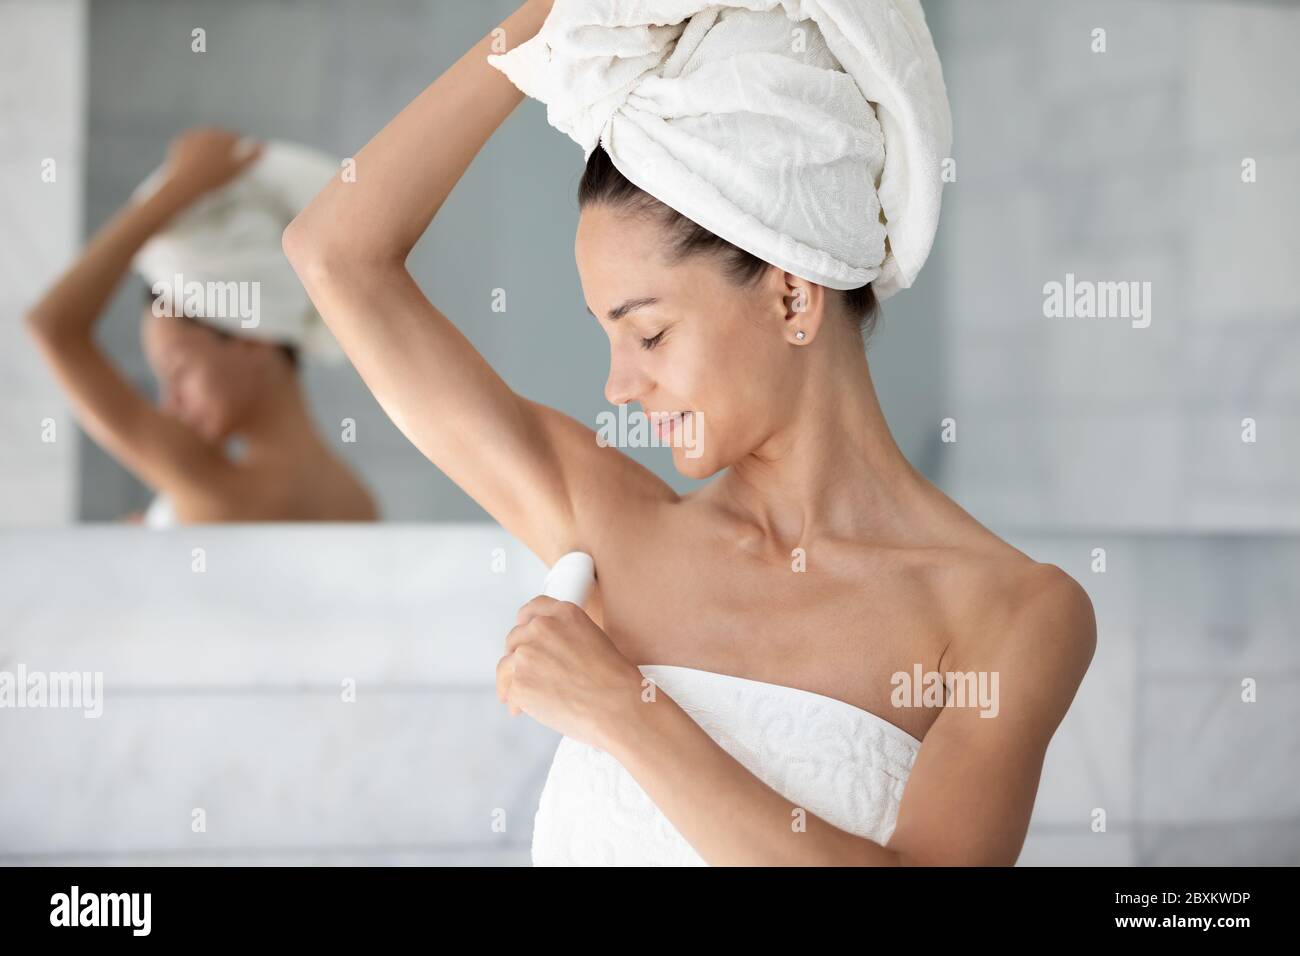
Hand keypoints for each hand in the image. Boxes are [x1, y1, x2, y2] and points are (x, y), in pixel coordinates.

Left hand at [161, 127, 262, 203]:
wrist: (185, 184)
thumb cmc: (214, 179)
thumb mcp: (237, 170)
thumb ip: (251, 157)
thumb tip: (262, 145)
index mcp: (221, 135)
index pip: (236, 139)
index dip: (241, 149)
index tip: (242, 161)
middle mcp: (206, 132)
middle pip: (220, 139)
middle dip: (225, 148)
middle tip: (228, 164)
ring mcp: (191, 137)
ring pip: (205, 142)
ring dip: (211, 150)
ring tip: (214, 166)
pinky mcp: (179, 144)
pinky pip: (192, 147)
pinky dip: (196, 153)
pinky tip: (200, 165)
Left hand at [496, 596, 644, 750]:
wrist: (616, 706)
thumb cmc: (614, 680)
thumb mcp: (595, 640)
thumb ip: (567, 636)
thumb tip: (549, 651)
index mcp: (563, 614)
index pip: (531, 610)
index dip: (524, 624)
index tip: (522, 634)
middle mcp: (542, 628)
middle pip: (515, 638)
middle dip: (518, 656)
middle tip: (526, 673)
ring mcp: (527, 655)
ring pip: (506, 665)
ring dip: (511, 680)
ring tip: (520, 697)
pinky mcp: (519, 682)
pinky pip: (508, 691)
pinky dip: (515, 702)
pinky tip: (524, 710)